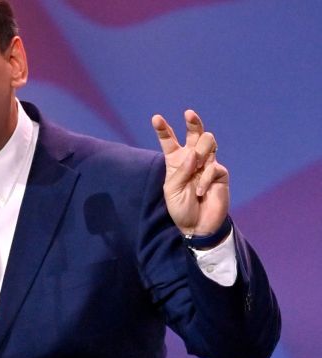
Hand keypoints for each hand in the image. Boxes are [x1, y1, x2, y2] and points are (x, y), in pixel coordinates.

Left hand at [152, 110, 229, 235]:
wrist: (197, 225)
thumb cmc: (180, 207)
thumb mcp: (171, 189)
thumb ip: (180, 171)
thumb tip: (193, 154)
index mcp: (176, 161)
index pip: (169, 141)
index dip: (163, 129)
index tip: (156, 118)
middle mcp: (192, 159)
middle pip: (195, 133)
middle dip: (193, 122)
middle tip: (188, 113)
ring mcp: (207, 164)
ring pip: (209, 142)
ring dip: (201, 152)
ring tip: (196, 167)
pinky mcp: (220, 174)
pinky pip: (213, 167)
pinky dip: (204, 180)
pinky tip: (200, 192)